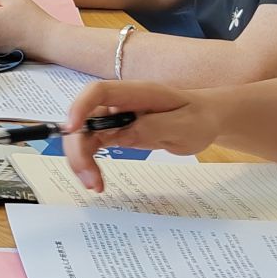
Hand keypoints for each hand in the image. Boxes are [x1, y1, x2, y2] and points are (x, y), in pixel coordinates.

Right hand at [61, 82, 219, 189]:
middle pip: (84, 119)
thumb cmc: (198, 118)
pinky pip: (93, 146)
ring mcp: (114, 117)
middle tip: (89, 178)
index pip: (99, 92)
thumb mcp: (185, 125)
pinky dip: (90, 163)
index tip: (71, 129)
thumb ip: (154, 128)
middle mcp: (119, 103)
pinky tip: (96, 181)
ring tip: (94, 185)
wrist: (205, 119)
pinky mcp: (115, 132)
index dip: (80, 107)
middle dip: (78, 148)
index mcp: (136, 92)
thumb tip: (122, 135)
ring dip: (81, 160)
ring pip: (84, 135)